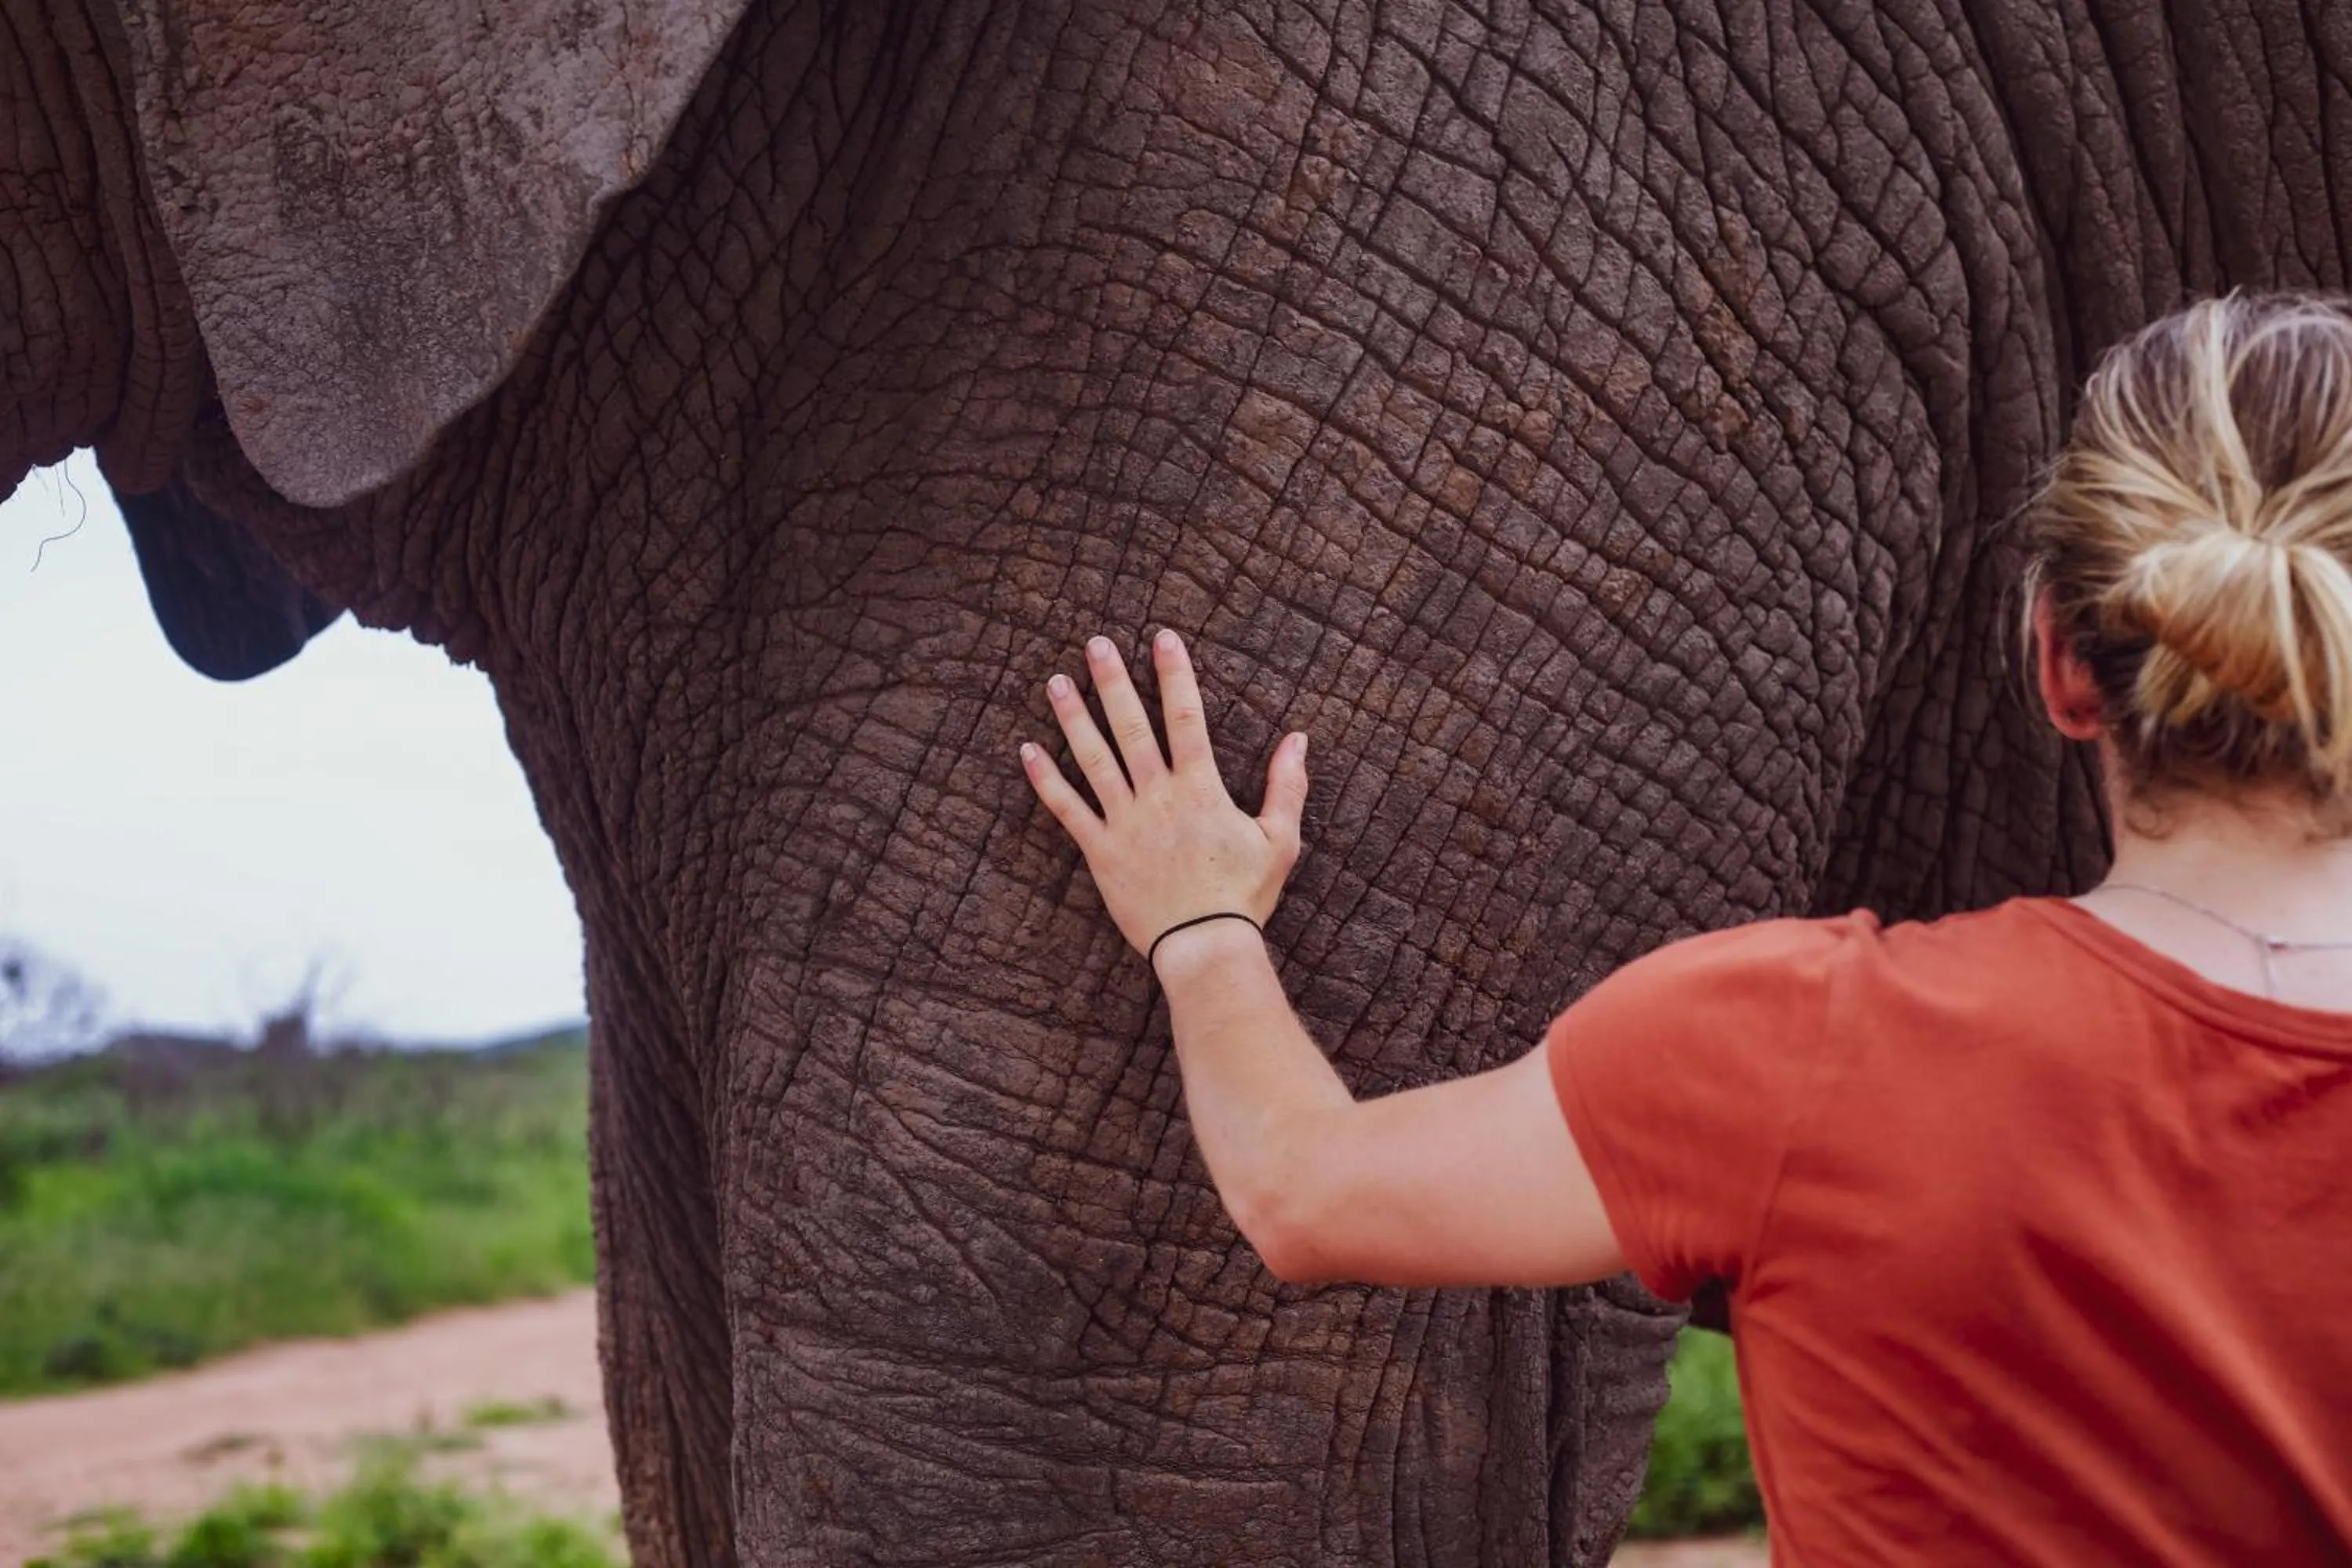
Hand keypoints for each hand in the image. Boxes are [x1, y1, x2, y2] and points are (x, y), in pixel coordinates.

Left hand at [1021, 629, 1308, 965]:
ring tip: (1056, 682)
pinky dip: (1046, 781)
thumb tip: (1299, 738)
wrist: (1205, 946)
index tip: (1162, 638)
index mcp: (1201, 789)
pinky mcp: (1101, 852)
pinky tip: (1027, 751)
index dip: (1174, 674)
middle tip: (1096, 644)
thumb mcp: (1279, 839)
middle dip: (1113, 681)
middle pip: (1131, 727)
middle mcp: (1158, 797)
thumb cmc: (1245, 895)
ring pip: (1094, 759)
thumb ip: (1286, 785)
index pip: (1186, 717)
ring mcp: (1125, 823)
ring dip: (1073, 718)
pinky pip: (1068, 810)